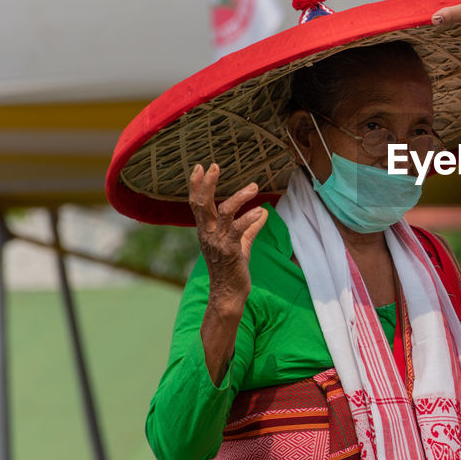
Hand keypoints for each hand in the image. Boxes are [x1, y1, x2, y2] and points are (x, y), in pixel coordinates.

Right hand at [188, 163, 267, 313]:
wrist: (228, 294)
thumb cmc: (233, 269)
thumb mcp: (241, 245)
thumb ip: (251, 227)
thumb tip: (263, 211)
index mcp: (206, 231)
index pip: (197, 204)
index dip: (197, 185)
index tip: (200, 167)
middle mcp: (208, 234)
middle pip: (203, 204)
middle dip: (207, 184)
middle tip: (214, 166)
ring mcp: (217, 242)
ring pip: (223, 212)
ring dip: (239, 197)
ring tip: (254, 187)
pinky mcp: (230, 251)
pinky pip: (238, 230)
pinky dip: (249, 218)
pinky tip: (260, 211)